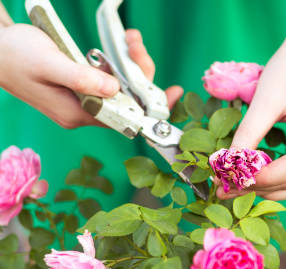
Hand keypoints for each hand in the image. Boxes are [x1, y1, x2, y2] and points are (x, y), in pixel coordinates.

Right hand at [0, 24, 181, 128]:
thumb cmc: (14, 55)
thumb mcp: (49, 63)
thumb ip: (81, 78)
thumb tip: (115, 90)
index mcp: (76, 113)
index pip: (124, 117)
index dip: (150, 107)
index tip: (173, 94)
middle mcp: (82, 112)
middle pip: (126, 100)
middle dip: (138, 72)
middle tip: (135, 43)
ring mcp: (81, 100)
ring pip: (119, 88)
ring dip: (129, 64)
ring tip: (130, 38)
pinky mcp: (79, 88)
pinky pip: (108, 80)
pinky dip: (117, 63)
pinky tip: (120, 45)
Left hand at [217, 31, 285, 200]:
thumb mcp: (266, 97)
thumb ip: (250, 131)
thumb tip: (227, 163)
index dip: (266, 177)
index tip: (233, 179)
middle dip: (260, 186)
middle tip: (223, 189)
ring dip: (264, 188)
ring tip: (231, 187)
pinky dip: (272, 180)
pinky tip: (247, 178)